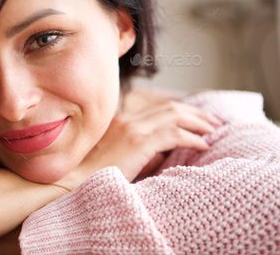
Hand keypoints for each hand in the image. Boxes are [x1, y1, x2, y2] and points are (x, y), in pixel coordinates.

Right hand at [57, 101, 222, 187]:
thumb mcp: (117, 156)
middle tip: (214, 121)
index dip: (182, 112)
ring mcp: (132, 128)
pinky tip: (203, 145)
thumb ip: (138, 149)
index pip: (158, 109)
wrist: (75, 182)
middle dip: (196, 113)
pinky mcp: (138, 141)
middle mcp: (127, 119)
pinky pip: (173, 134)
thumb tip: (163, 152)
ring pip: (174, 116)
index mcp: (121, 120)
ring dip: (198, 122)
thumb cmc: (95, 175)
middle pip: (170, 108)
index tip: (198, 120)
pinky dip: (192, 138)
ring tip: (214, 130)